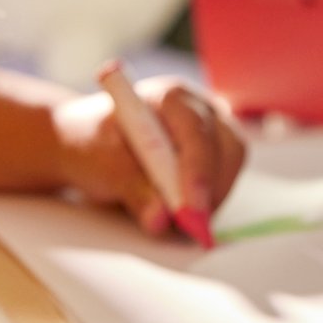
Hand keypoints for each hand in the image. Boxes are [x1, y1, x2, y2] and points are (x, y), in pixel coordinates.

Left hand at [53, 77, 246, 235]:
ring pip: (231, 165)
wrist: (91, 147)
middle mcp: (200, 108)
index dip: (197, 171)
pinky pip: (226, 179)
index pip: (195, 130)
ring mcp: (213, 131)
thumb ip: (132, 187)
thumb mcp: (102, 165)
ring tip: (180, 220)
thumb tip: (160, 219)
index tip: (190, 209)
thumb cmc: (94, 145)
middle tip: (190, 225)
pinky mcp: (217, 155)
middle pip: (227, 146)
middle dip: (211, 189)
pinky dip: (211, 201)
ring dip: (212, 198)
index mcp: (170, 97)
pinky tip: (186, 212)